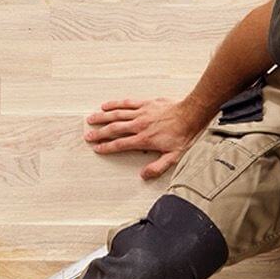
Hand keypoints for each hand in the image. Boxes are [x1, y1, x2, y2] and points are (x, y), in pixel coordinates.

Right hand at [84, 97, 206, 179]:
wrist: (191, 114)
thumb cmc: (184, 134)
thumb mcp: (173, 156)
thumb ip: (158, 167)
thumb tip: (144, 175)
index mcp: (144, 139)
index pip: (120, 144)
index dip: (106, 147)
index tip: (97, 148)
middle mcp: (139, 126)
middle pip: (114, 129)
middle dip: (99, 133)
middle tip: (88, 135)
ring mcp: (141, 113)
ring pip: (117, 115)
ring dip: (102, 117)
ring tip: (91, 120)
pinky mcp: (145, 104)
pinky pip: (127, 103)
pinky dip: (115, 104)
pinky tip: (106, 105)